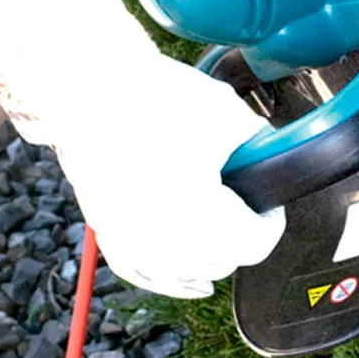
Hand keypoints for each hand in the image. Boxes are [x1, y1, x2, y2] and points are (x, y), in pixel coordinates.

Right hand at [56, 54, 284, 297]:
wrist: (88, 84)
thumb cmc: (152, 96)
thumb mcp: (227, 114)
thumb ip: (257, 142)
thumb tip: (264, 150)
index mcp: (201, 218)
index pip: (254, 245)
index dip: (270, 221)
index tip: (269, 202)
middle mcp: (163, 241)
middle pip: (220, 262)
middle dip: (239, 235)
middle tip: (244, 203)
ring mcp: (129, 238)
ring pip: (183, 273)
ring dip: (205, 255)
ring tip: (217, 226)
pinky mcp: (105, 227)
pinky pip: (141, 270)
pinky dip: (165, 271)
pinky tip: (182, 269)